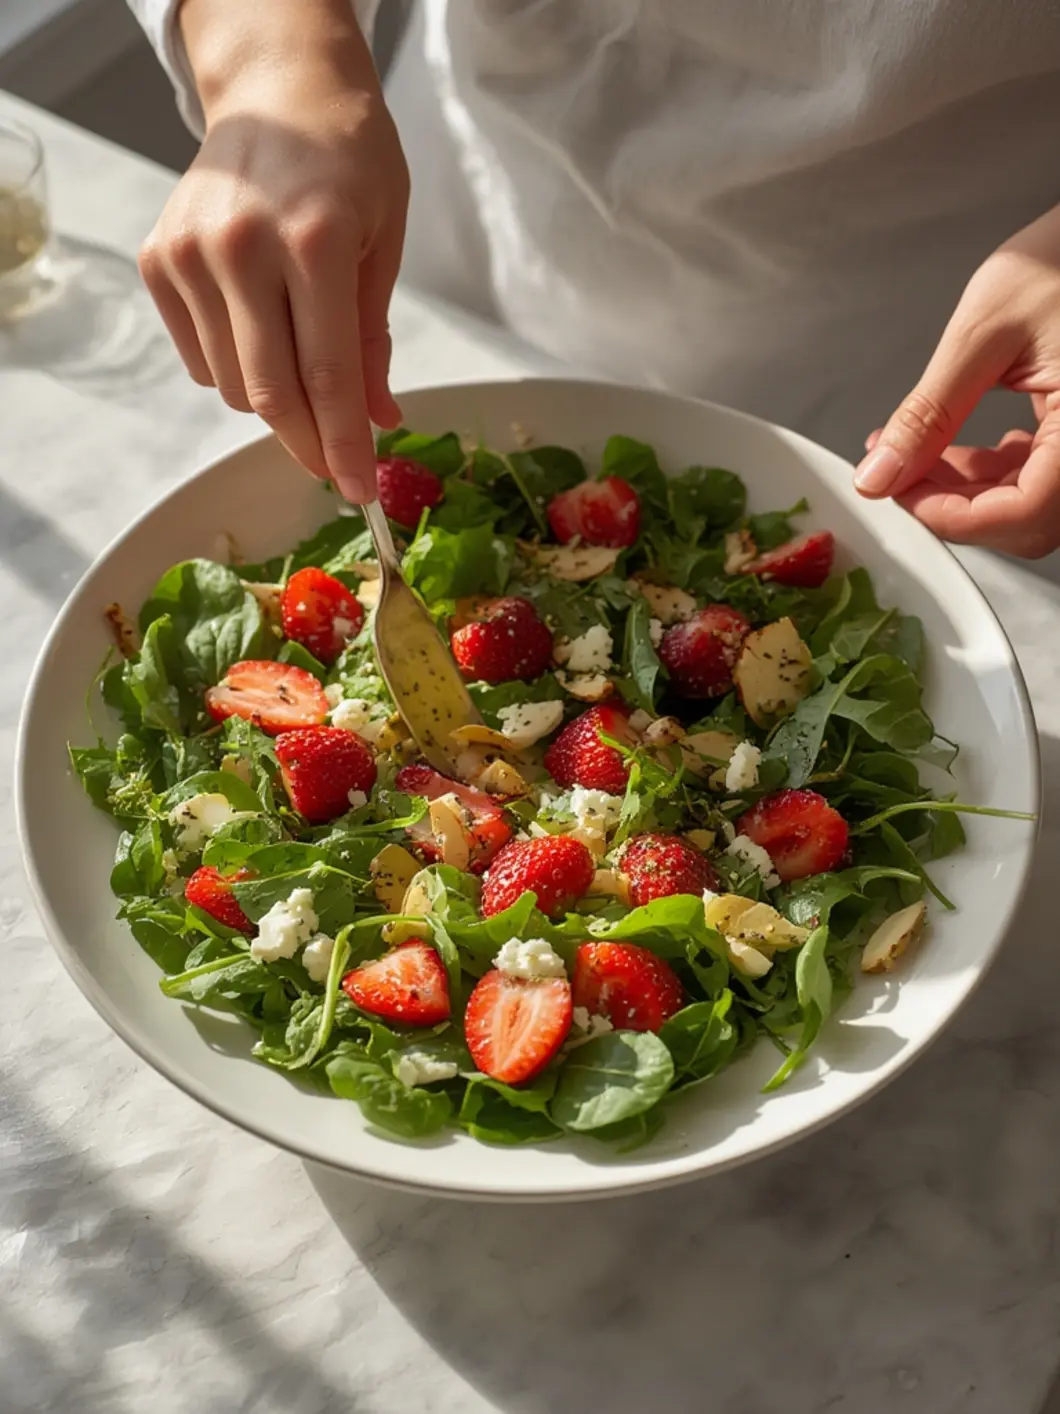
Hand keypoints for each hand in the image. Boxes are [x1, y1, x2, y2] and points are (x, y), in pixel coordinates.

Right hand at [138, 2, 407, 500]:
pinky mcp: (158, 259)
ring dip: (273, 402)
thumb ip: (374, 337)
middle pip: (270, 392)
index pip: (327, 375)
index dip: (343, 445)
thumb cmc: (349, 161)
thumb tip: (378, 421)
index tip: (360, 491)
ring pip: (231, 385)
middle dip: (308, 444)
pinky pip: (199, 359)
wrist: (278, 92)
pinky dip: (233, 369)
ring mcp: (190, 252)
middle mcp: (243, 246)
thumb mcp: (384, 241)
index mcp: (315, 239)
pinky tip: (260, 330)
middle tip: (336, 467)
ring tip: (302, 367)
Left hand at [854, 203, 1059, 557]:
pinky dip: (995, 474)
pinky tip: (962, 450)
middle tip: (900, 471)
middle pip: (1025, 519)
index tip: (900, 493)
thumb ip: (929, 412)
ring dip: (968, 491)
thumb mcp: (985, 333)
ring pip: (1028, 503)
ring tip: (919, 454)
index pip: (1023, 512)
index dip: (953, 516)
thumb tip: (880, 473)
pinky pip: (1041, 478)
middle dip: (954, 505)